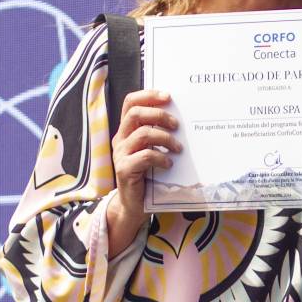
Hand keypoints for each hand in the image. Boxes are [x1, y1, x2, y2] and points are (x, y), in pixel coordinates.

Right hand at [107, 90, 180, 252]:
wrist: (134, 205)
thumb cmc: (147, 176)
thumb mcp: (152, 151)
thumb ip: (158, 136)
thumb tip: (181, 121)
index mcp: (126, 131)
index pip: (130, 103)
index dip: (148, 96)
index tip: (168, 96)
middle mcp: (120, 139)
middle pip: (135, 114)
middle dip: (159, 115)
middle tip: (176, 125)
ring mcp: (120, 155)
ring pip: (142, 135)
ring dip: (165, 139)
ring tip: (178, 148)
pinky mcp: (125, 170)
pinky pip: (145, 156)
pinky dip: (161, 158)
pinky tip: (169, 164)